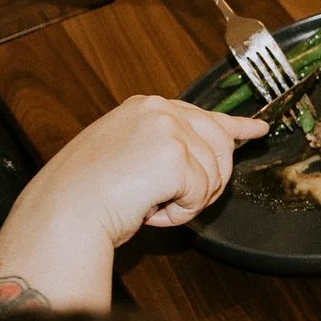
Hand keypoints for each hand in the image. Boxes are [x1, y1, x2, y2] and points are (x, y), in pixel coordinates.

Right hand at [29, 94, 268, 244]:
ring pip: (213, 175)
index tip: (257, 130)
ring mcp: (168, 129)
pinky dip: (181, 212)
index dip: (235, 128)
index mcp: (147, 107)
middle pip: (222, 147)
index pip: (205, 115)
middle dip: (209, 183)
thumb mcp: (131, 155)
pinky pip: (201, 194)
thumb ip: (167, 146)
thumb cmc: (89, 192)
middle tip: (175, 201)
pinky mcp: (174, 155)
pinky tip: (150, 209)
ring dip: (187, 201)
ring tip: (149, 203)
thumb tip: (211, 150)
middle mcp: (160, 110)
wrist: (64, 211)